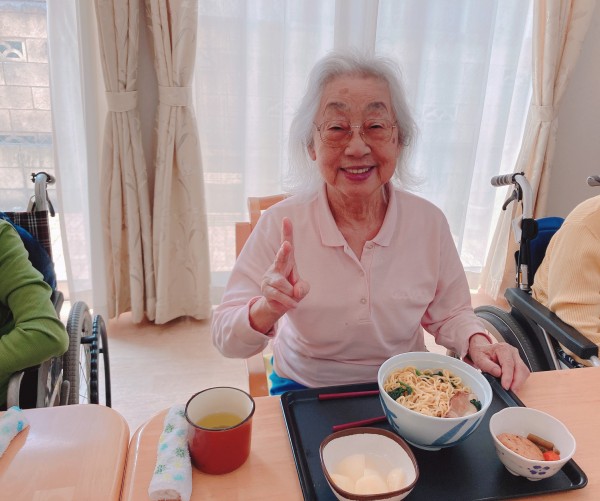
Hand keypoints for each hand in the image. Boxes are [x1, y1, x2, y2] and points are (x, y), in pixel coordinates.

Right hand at [249, 217, 309, 332]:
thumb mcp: (302, 289)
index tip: (286, 219)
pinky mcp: (266, 289)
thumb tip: (295, 291)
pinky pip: (282, 296)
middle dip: (284, 252)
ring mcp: (270, 277)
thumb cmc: (291, 291)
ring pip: (285, 285)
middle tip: (287, 245)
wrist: (278, 305)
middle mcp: (276, 266)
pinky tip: (292, 304)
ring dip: (292, 294)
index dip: (287, 232)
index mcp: (287, 261)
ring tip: (292, 296)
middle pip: (281, 257)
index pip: (287, 244)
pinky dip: (290, 302)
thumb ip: (303, 288)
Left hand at [467, 334, 529, 391]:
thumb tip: (498, 373)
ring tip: (511, 389)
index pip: (508, 364)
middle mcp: (512, 352)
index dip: (508, 377)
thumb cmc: (481, 353)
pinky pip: (523, 373)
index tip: (505, 386)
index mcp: (502, 349)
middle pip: (520, 368)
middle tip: (511, 391)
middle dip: (517, 382)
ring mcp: (517, 357)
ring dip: (519, 382)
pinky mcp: (519, 363)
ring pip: (524, 371)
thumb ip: (488, 366)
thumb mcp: (479, 359)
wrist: (482, 349)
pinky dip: (519, 380)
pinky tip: (512, 384)